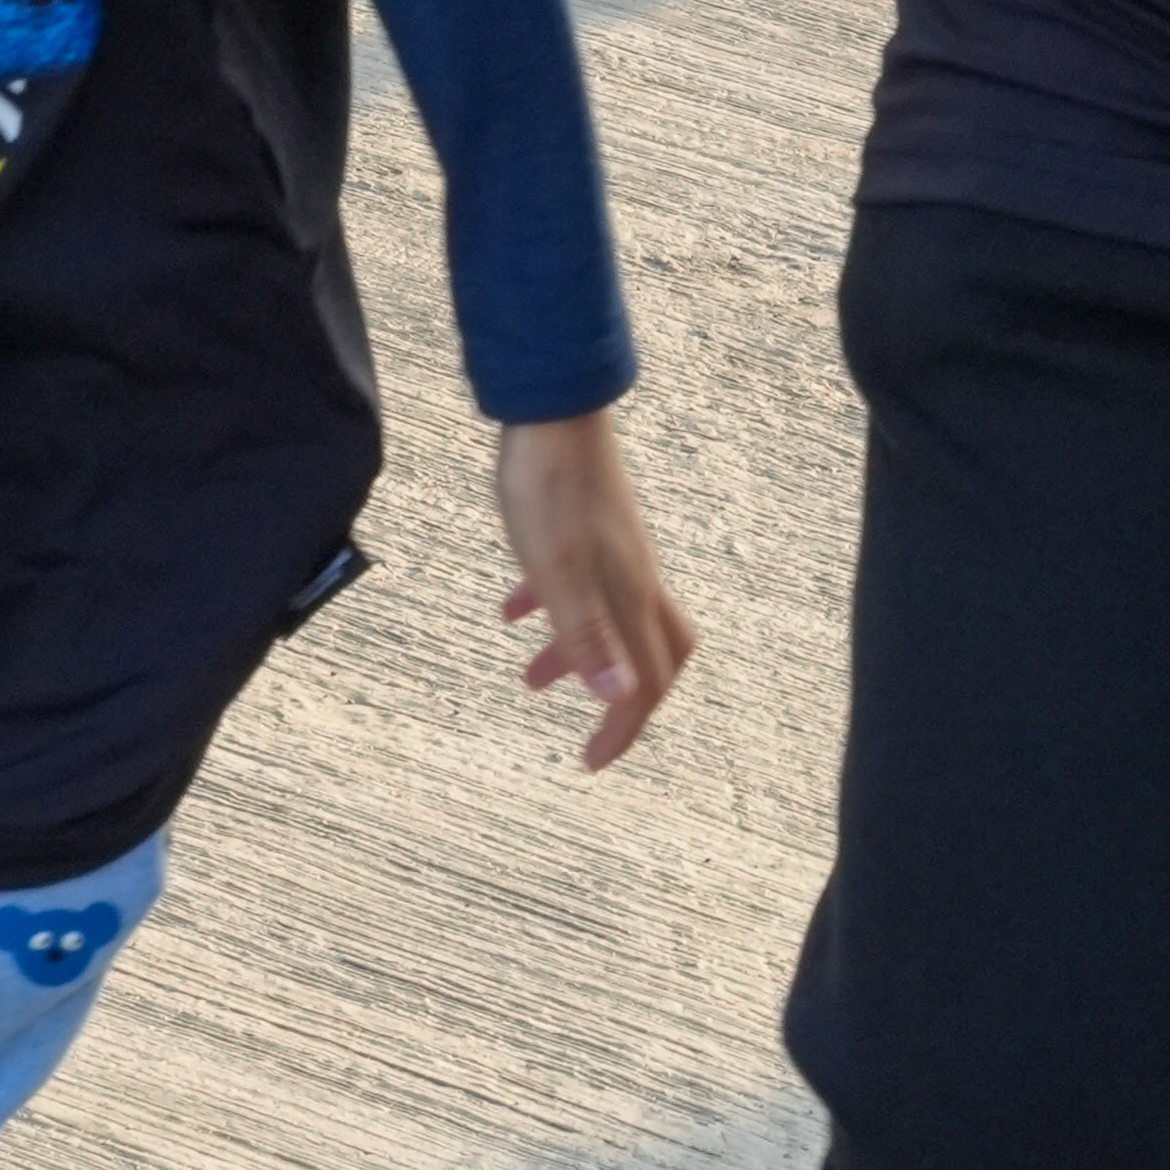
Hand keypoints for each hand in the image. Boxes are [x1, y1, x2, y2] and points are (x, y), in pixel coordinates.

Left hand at [491, 410, 693, 775]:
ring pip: (613, 617)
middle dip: (627, 697)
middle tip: (591, 730)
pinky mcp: (594, 526)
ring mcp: (616, 549)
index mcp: (629, 595)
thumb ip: (586, 637)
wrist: (552, 408)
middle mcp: (633, 576)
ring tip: (533, 675)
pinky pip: (583, 581)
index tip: (592, 761)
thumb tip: (621, 700)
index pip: (644, 680)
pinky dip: (556, 608)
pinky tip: (515, 605)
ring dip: (580, 655)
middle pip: (654, 652)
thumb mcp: (556, 572)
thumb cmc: (550, 487)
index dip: (623, 729)